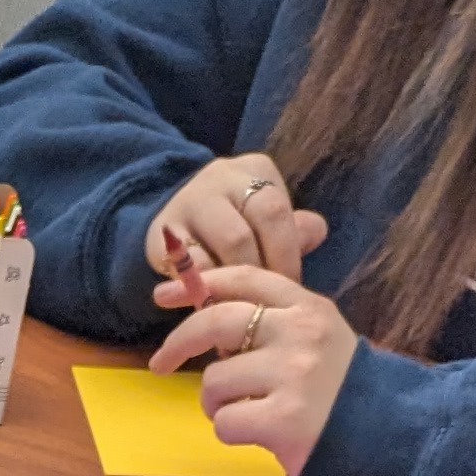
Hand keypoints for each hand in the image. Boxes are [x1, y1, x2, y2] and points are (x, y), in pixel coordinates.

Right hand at [145, 152, 323, 290]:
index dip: (285, 255)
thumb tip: (315, 233)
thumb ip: (293, 229)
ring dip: (236, 282)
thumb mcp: (269, 220)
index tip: (291, 287)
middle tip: (266, 303)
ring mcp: (186, 204)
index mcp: (255, 170)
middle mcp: (220, 178)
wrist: (181, 222)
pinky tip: (214, 301)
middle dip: (260, 272)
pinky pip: (188, 267)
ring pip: (220, 249)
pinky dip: (204, 287)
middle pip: (247, 231)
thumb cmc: (239, 223)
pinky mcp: (159, 235)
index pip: (276, 212)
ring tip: (244, 305)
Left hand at [150, 261, 356, 475]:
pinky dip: (231, 432)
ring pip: (215, 381)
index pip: (246, 279)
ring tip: (245, 411)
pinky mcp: (282, 419)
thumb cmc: (337, 391)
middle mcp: (301, 333)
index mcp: (308, 308)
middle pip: (217, 322)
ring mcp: (293, 375)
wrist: (382, 436)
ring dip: (216, 403)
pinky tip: (257, 434)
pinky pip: (224, 422)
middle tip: (160, 363)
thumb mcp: (316, 339)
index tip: (164, 294)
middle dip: (179, 342)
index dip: (200, 283)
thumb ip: (273, 323)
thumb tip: (207, 317)